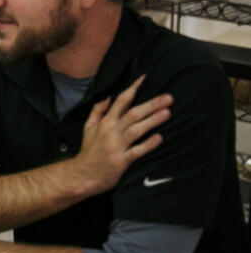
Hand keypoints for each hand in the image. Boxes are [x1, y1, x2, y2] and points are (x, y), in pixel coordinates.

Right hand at [66, 74, 170, 197]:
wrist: (83, 174)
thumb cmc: (89, 151)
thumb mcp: (88, 127)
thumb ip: (98, 111)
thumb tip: (108, 97)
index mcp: (105, 122)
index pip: (120, 101)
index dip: (133, 88)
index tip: (145, 78)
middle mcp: (111, 131)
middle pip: (133, 113)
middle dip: (151, 104)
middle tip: (168, 97)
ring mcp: (117, 145)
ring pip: (137, 129)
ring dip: (153, 120)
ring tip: (167, 113)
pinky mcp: (122, 160)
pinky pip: (137, 151)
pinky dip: (148, 144)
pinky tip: (159, 138)